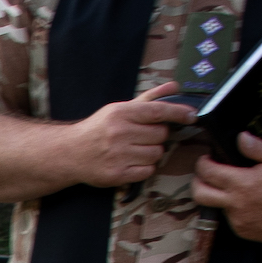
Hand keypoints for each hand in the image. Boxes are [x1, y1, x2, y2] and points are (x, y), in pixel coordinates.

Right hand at [69, 82, 195, 186]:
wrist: (69, 153)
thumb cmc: (97, 129)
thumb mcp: (120, 109)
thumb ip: (150, 98)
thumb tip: (175, 87)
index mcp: (121, 114)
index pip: (159, 111)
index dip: (180, 113)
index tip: (192, 115)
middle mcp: (119, 134)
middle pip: (161, 135)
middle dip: (157, 136)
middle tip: (144, 137)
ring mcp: (117, 155)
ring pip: (156, 154)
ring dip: (151, 153)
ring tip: (136, 150)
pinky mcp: (116, 174)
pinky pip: (147, 171)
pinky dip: (144, 168)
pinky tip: (132, 162)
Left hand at [195, 131, 261, 241]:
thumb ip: (258, 148)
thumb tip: (240, 137)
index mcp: (244, 183)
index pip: (209, 173)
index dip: (203, 164)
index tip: (206, 159)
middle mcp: (237, 204)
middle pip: (200, 195)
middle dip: (197, 182)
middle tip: (205, 174)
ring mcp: (239, 221)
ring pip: (215, 207)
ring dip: (218, 196)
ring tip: (232, 187)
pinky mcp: (244, 232)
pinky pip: (230, 219)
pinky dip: (233, 209)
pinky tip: (248, 202)